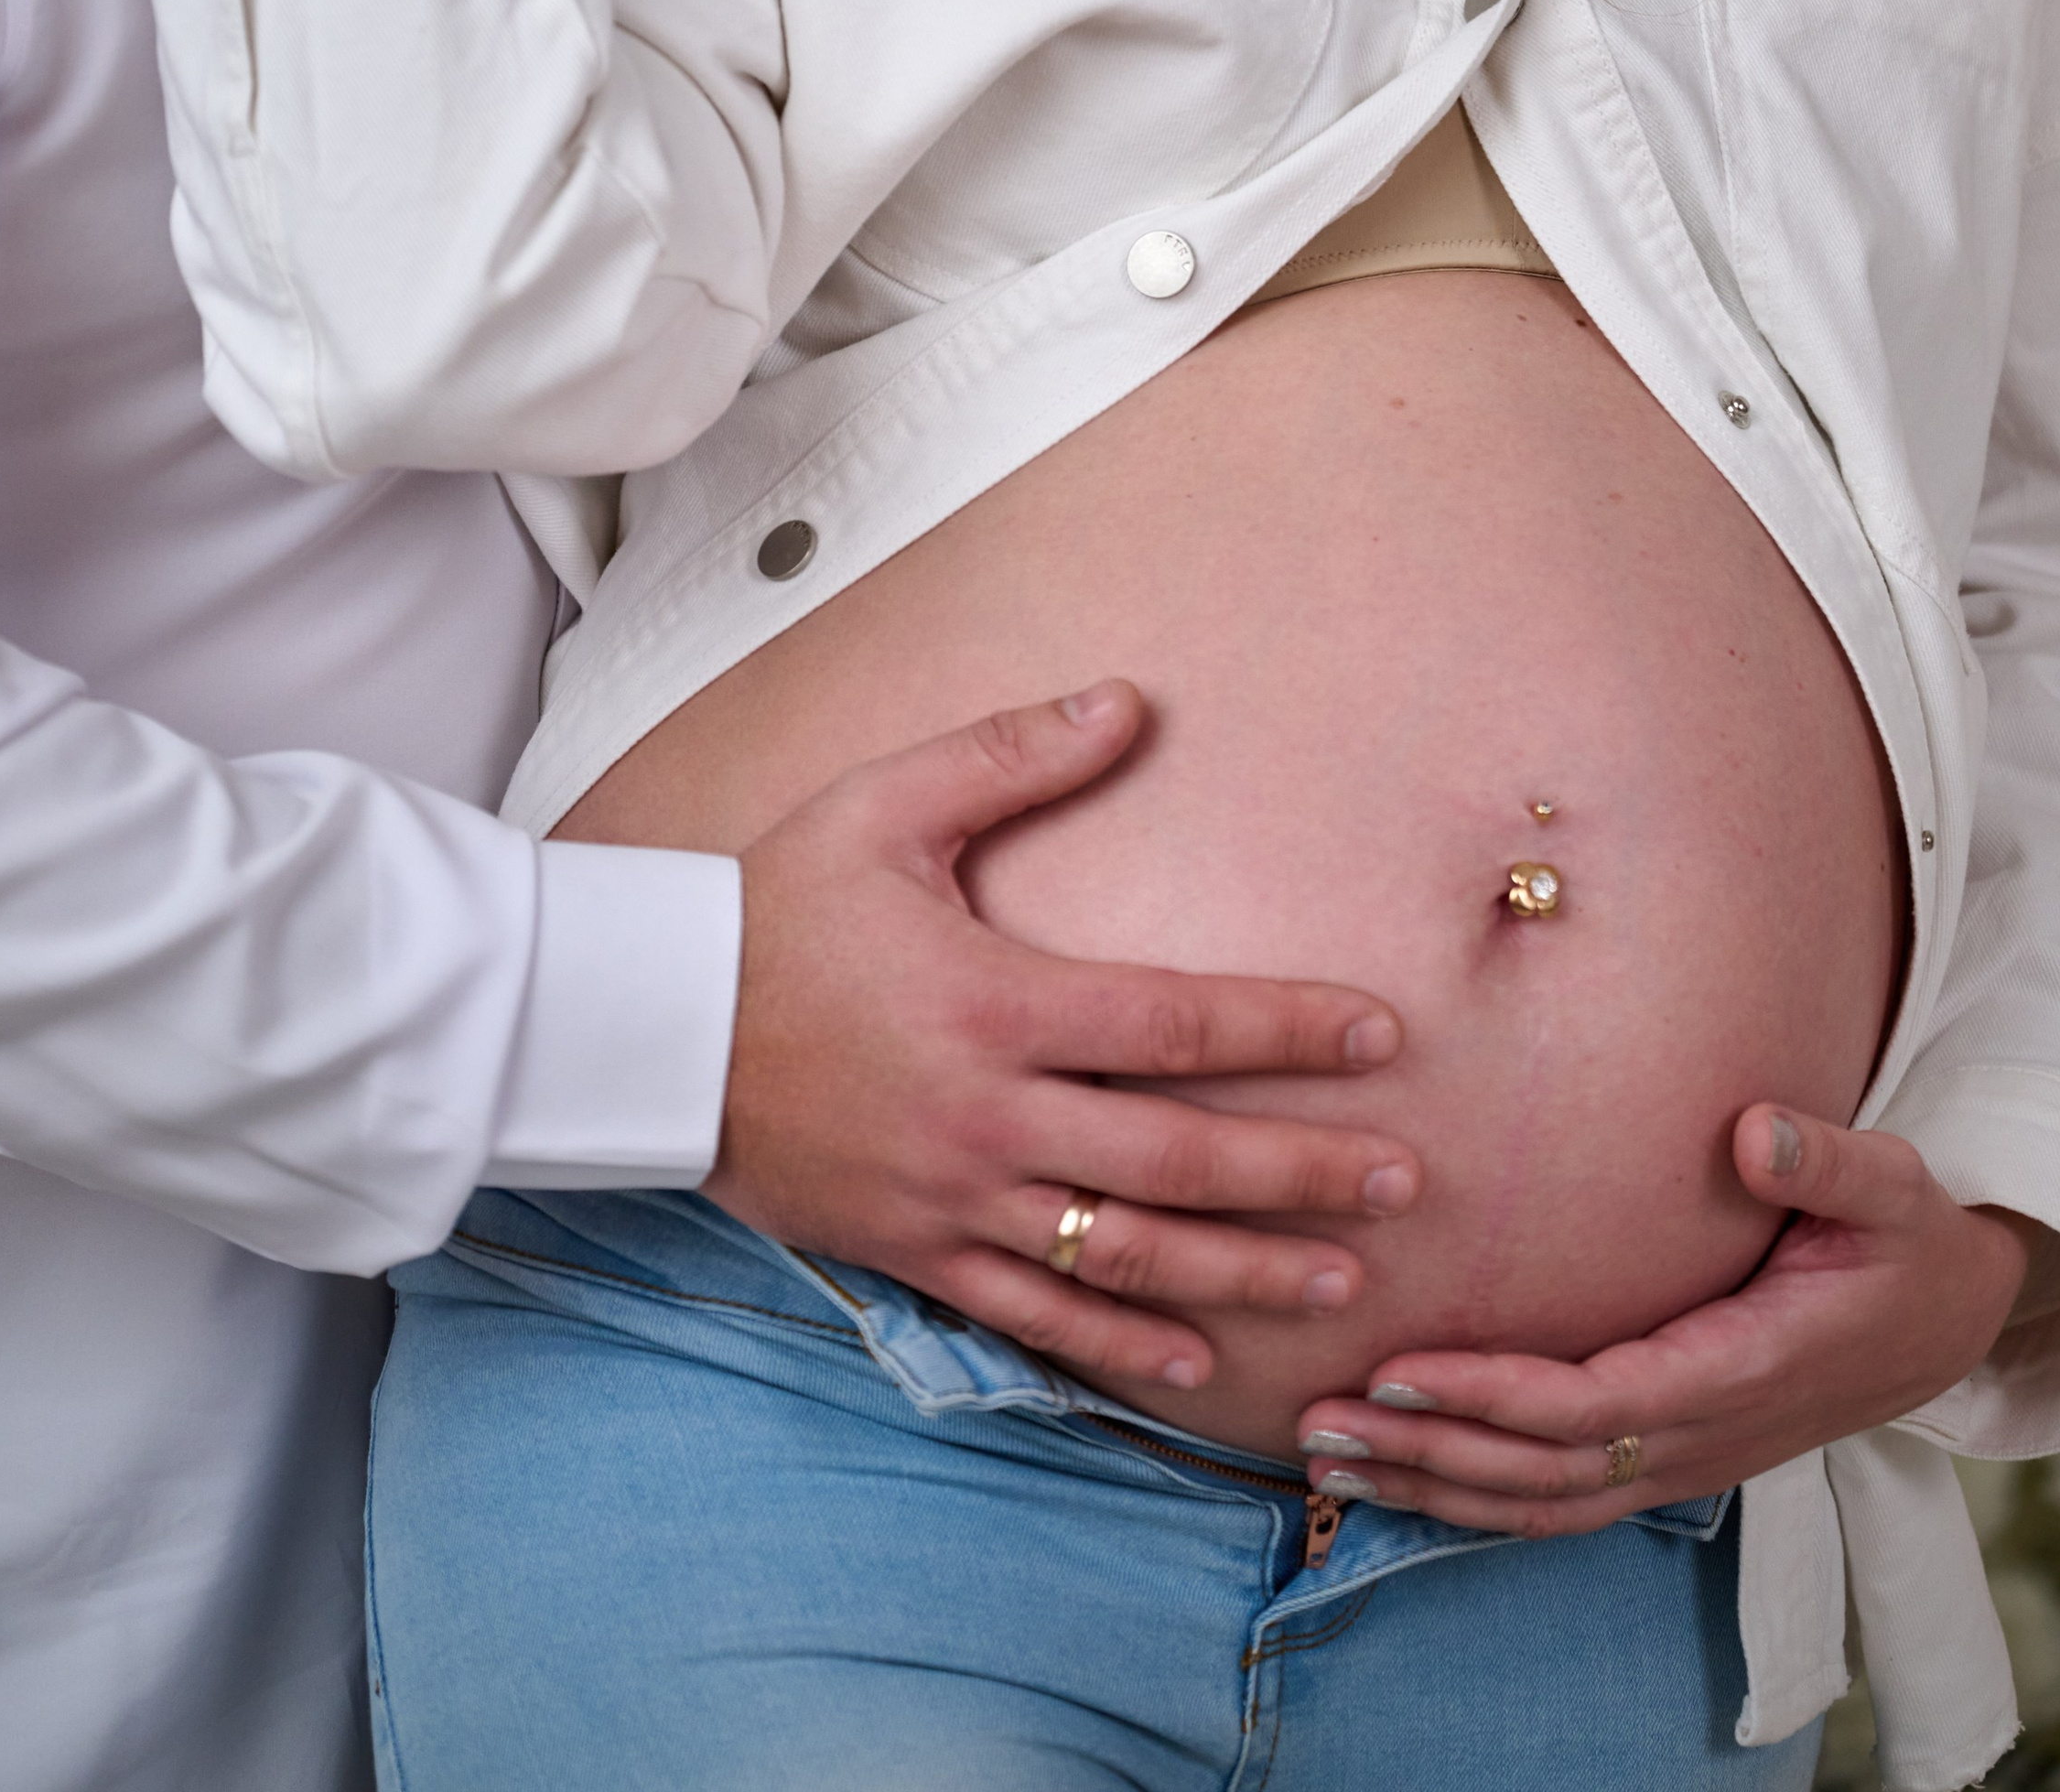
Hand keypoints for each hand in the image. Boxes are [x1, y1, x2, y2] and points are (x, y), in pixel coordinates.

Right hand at [708, 678, 1420, 1390]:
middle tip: (1407, 1183)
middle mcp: (990, 1113)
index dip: (1285, 1027)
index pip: (1175, 1021)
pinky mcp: (916, 1250)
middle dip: (1304, 1171)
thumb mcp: (886, 804)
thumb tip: (1130, 702)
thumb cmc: (775, 901)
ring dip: (1244, 1267)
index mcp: (996, 1001)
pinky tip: (1200, 1358)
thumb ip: (1013, 753)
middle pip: (1178, 1155)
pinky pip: (1034, 1314)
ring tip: (1345, 1280)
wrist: (653, 1026)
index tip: (1378, 1032)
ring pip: (1126, 1251)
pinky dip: (1121, 1341)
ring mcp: (955, 1196)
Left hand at [1295, 1104, 2033, 1533]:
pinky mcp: (1666, 1457)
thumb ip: (1825, 1160)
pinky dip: (1473, 1501)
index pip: (1597, 1404)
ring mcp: (1682, 1458)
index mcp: (1743, 1367)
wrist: (1945, 1321)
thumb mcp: (1889, 1188)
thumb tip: (1752, 1134)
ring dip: (1433, 1486)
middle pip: (1546, 1470)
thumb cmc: (1902, 1242)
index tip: (1404, 1369)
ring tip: (1325, 1456)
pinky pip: (1560, 1499)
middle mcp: (1703, 1432)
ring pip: (1543, 1502)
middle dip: (1429, 1451)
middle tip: (1319, 1419)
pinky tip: (1398, 1480)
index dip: (1497, 1396)